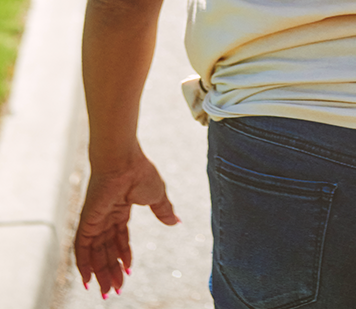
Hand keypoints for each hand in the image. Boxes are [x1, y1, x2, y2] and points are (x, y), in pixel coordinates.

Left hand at [74, 146, 179, 296]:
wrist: (124, 161)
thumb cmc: (140, 172)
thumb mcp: (157, 195)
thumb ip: (164, 210)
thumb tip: (176, 222)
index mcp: (121, 207)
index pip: (119, 237)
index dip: (124, 254)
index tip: (129, 270)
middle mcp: (106, 215)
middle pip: (107, 249)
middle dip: (112, 270)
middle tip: (116, 290)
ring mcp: (95, 219)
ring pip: (95, 252)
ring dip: (100, 272)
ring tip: (106, 291)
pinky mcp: (87, 221)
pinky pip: (81, 248)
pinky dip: (83, 265)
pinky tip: (88, 280)